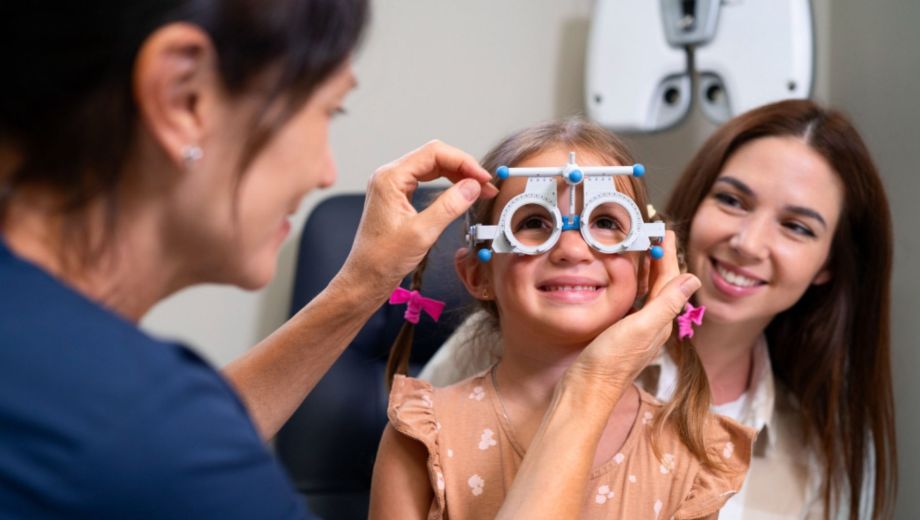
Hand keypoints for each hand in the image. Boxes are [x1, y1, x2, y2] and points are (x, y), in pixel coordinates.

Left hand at [339, 140, 497, 296]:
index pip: (434, 153)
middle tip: (485, 185)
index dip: (463, 162)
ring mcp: (393, 186)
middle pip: (434, 157)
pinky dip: (446, 185)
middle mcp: (389, 176)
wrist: (365, 278)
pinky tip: (460, 194)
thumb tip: (473, 186)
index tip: (483, 178)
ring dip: (457, 176)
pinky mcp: (397, 197)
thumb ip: (449, 206)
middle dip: (463, 168)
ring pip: (432, 168)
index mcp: (390, 178)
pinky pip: (426, 181)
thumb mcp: (422, 233)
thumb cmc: (383, 259)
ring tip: (478, 190)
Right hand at [563, 231, 699, 404]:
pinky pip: (632, 303)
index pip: (669, 280)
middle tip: (654, 234)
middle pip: (661, 285)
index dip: (668, 255)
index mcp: (660, 321)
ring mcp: (636, 330)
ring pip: (647, 293)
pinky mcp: (619, 335)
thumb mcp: (640, 328)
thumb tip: (692, 278)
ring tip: (640, 250)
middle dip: (659, 259)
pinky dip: (632, 286)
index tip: (665, 231)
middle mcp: (652, 325)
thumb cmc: (610, 361)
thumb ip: (666, 303)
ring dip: (646, 271)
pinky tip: (623, 282)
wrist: (586, 391)